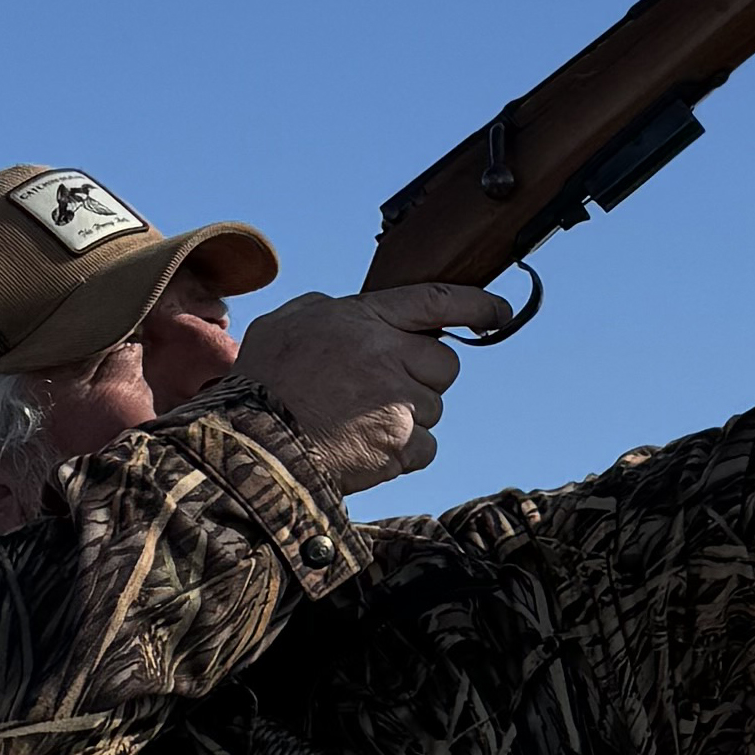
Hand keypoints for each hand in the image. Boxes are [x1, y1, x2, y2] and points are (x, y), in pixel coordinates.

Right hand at [227, 281, 522, 497]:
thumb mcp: (285, 322)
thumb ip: (323, 308)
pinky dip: (404, 452)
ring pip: (434, 408)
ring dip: (408, 417)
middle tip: (383, 390)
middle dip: (424, 377)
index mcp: (366, 319)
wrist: (255, 444)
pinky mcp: (400, 446)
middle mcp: (390, 355)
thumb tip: (341, 310)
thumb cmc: (264, 383)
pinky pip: (426, 447)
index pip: (437, 302)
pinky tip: (366, 448)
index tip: (498, 313)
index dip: (476, 307)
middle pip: (445, 365)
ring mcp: (398, 402)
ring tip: (359, 423)